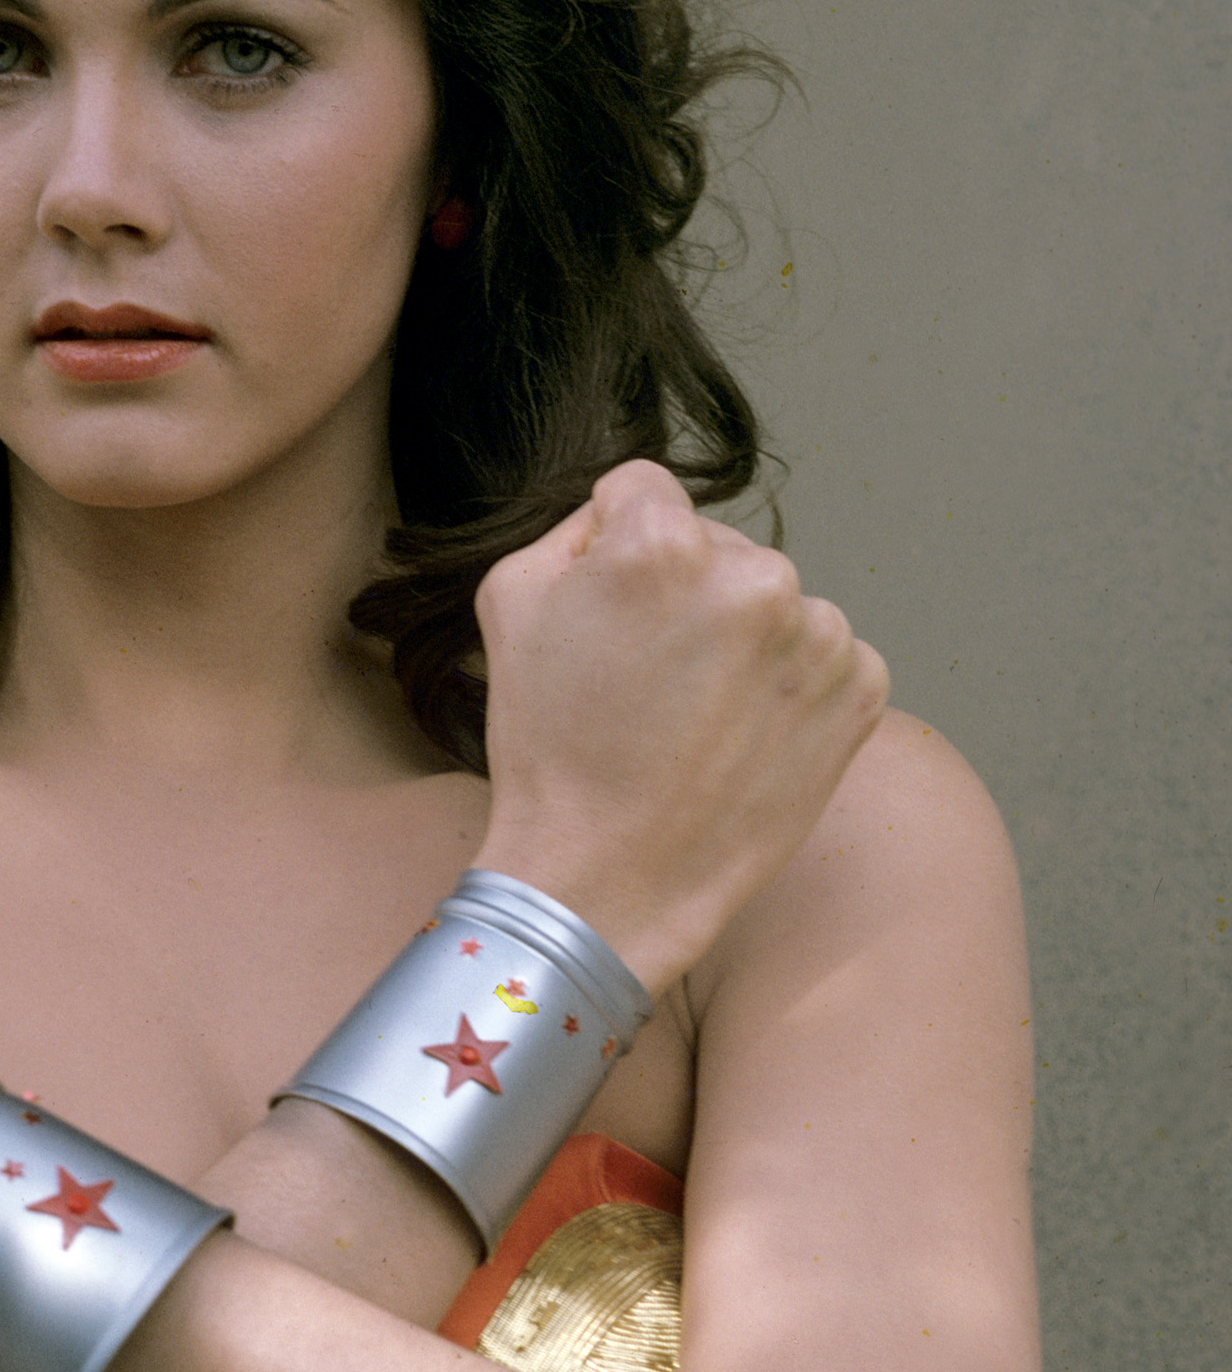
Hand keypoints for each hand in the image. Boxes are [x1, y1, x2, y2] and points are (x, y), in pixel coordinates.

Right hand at [474, 461, 888, 990]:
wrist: (614, 881)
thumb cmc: (551, 750)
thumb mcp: (510, 604)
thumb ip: (572, 530)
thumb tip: (626, 512)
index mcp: (663, 544)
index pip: (643, 491)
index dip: (612, 549)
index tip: (610, 615)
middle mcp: (756, 576)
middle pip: (715, 548)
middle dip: (686, 596)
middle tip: (647, 682)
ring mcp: (818, 635)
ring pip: (772, 603)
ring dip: (742, 641)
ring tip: (694, 717)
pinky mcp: (860, 690)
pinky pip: (820, 655)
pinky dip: (788, 686)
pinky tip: (739, 737)